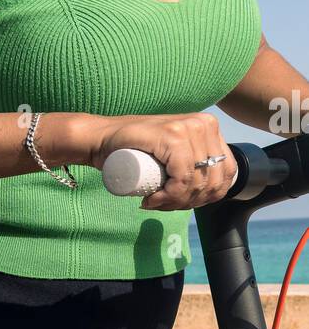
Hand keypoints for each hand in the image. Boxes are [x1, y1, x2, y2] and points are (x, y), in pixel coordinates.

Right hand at [90, 112, 236, 210]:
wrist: (102, 138)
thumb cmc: (134, 149)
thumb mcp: (174, 153)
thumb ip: (195, 159)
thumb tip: (216, 190)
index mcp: (211, 128)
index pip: (226, 174)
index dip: (205, 198)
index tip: (178, 204)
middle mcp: (205, 124)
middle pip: (213, 181)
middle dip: (188, 203)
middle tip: (162, 205)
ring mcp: (190, 127)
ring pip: (197, 182)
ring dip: (176, 203)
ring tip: (156, 202)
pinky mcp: (173, 135)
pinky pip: (182, 178)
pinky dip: (170, 196)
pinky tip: (153, 199)